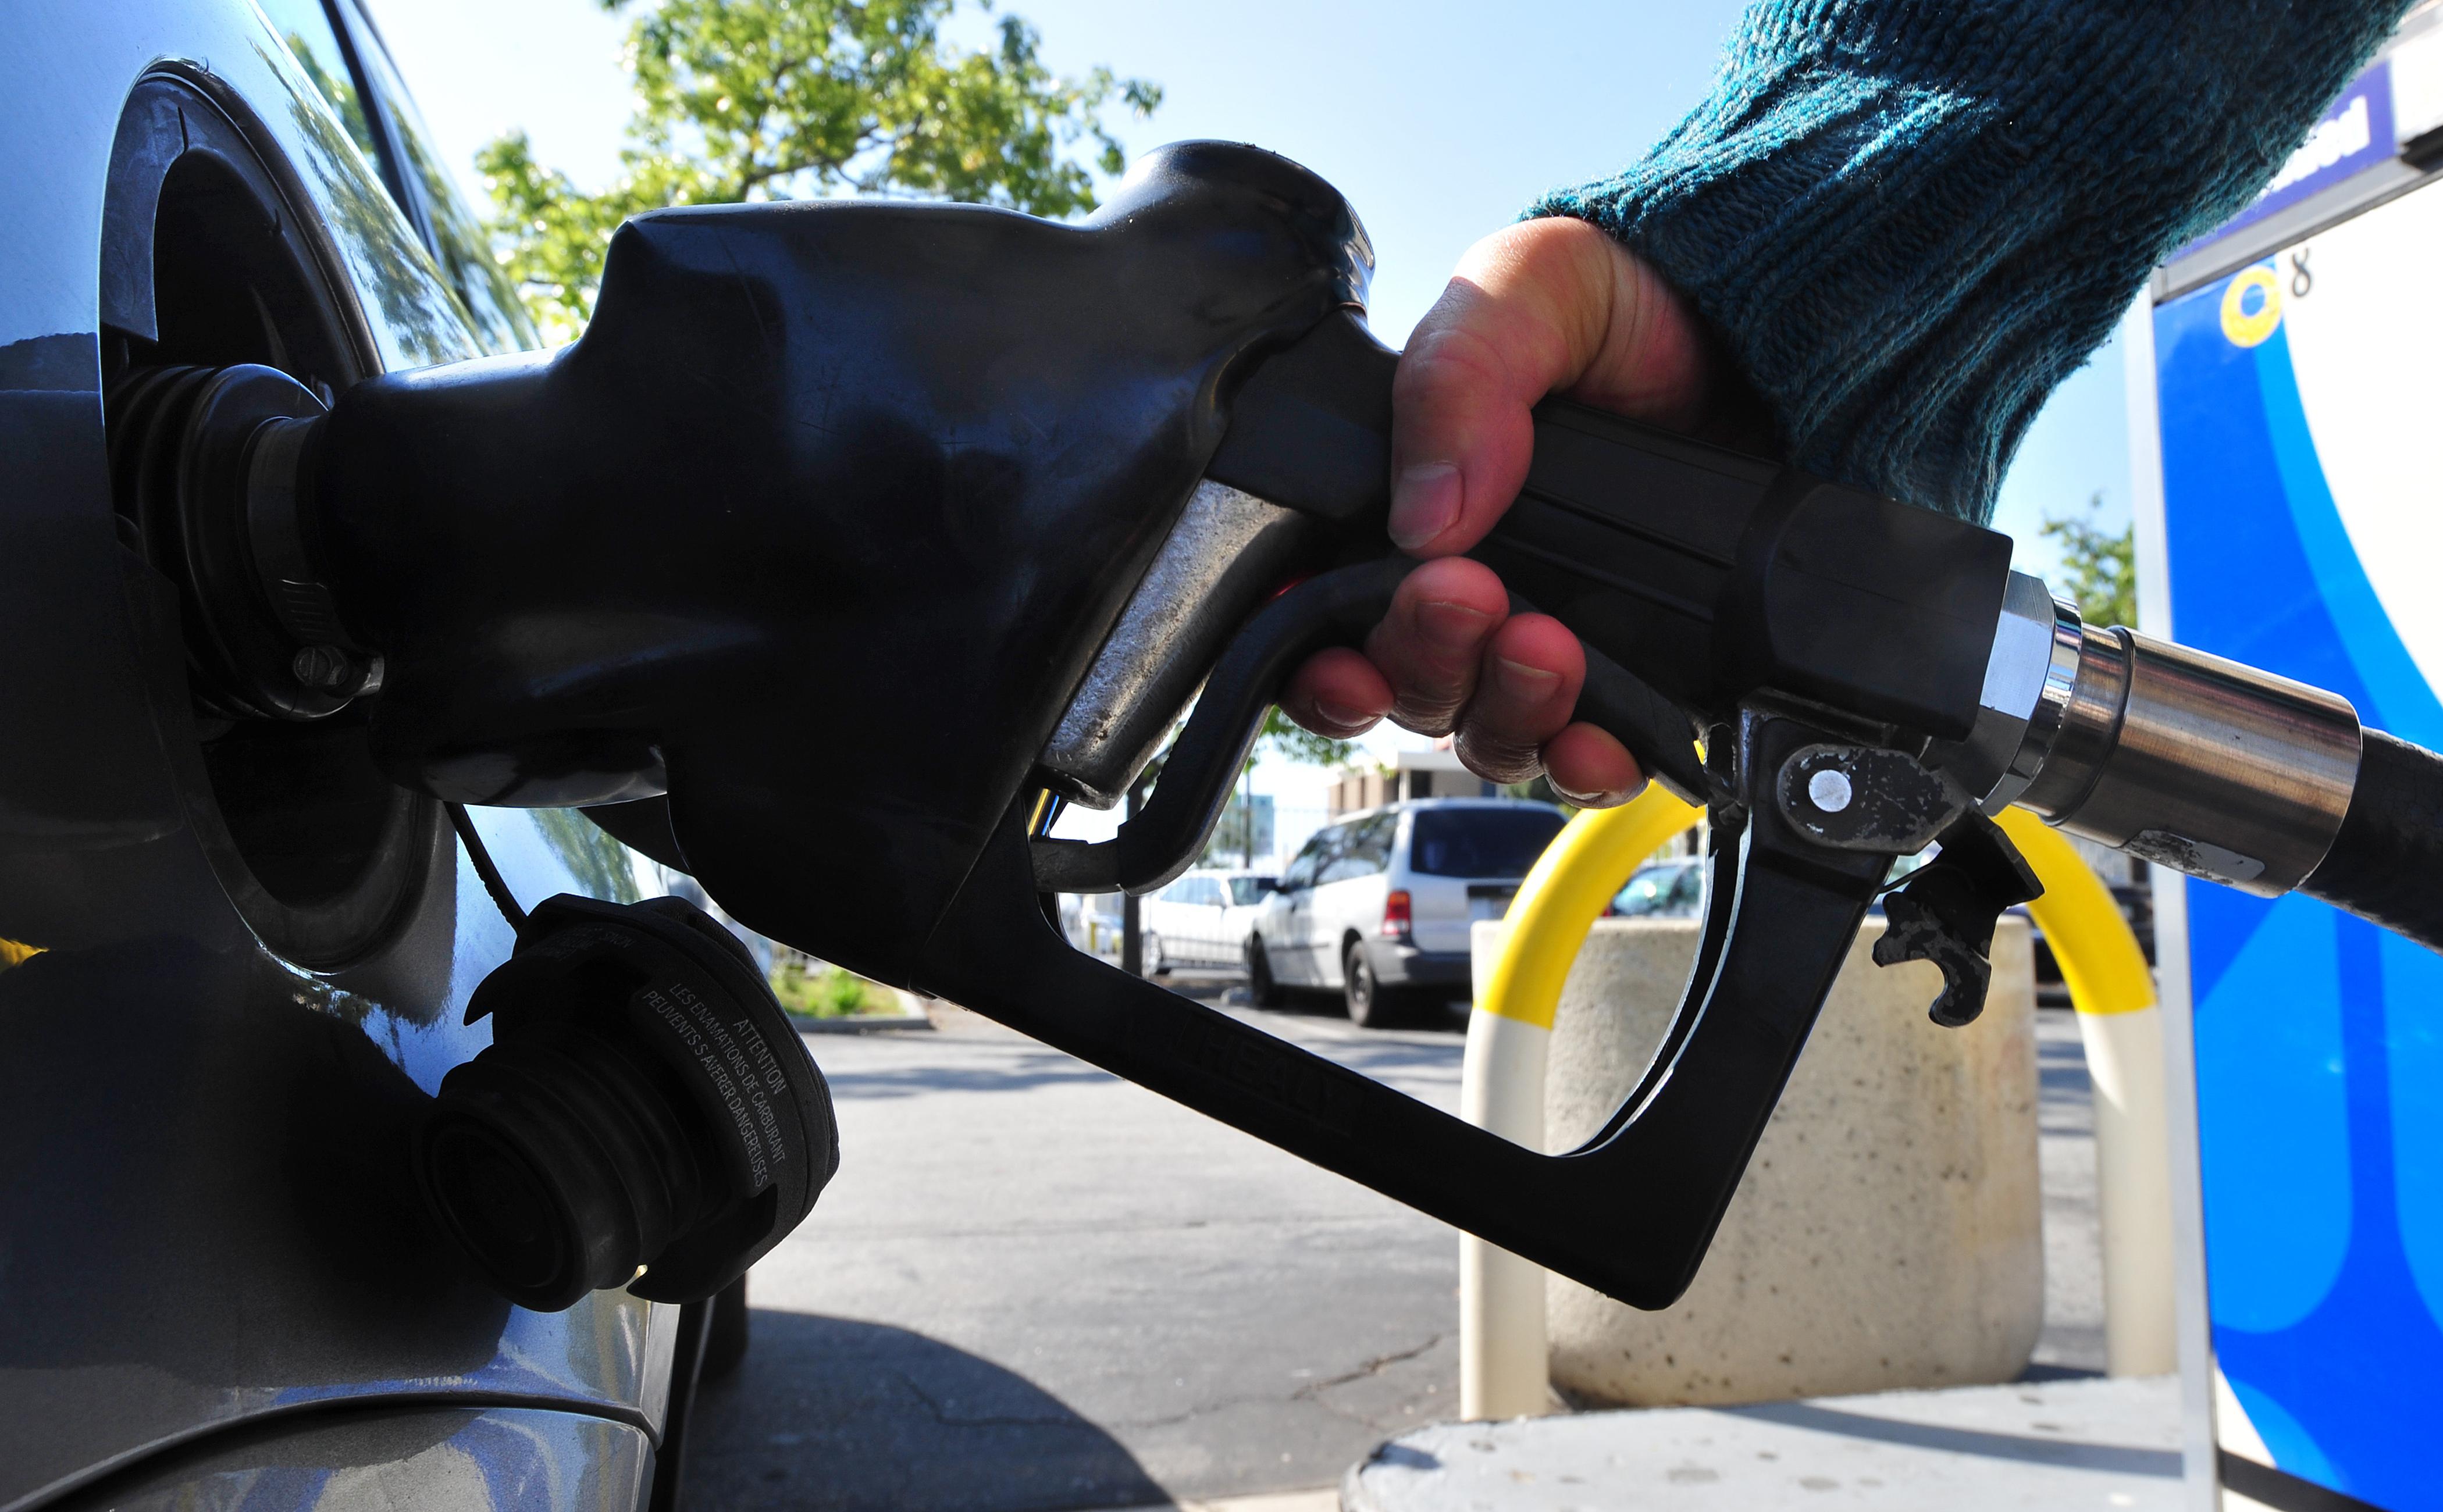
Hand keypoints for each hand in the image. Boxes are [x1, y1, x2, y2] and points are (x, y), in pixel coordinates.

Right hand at [1276, 217, 1758, 805]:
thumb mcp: (1527, 288)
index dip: (1318, 661)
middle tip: (1467, 596)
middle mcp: (1469, 591)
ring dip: (1506, 707)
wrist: (1765, 324)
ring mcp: (1553, 641)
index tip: (1341, 659)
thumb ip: (1459, 379)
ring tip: (1548, 647)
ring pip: (1490, 731)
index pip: (1325, 617)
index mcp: (1406, 508)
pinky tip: (1599, 739)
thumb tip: (1424, 518)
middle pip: (1409, 685)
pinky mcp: (1639, 676)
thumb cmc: (1627, 301)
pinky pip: (1593, 760)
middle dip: (1426, 658)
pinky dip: (1586, 766)